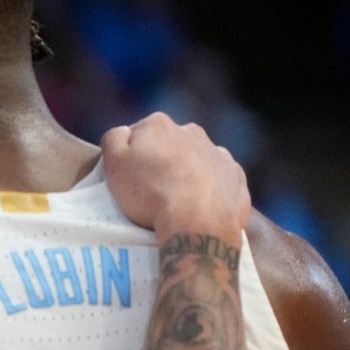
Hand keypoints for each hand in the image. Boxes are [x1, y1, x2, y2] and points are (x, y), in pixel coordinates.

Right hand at [102, 113, 250, 245]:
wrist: (197, 223)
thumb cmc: (149, 193)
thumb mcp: (114, 163)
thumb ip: (113, 139)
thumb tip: (123, 132)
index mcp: (159, 125)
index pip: (137, 134)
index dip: (130, 155)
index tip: (128, 176)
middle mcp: (192, 132)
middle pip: (169, 145)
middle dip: (161, 161)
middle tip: (150, 190)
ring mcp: (218, 153)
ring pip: (195, 161)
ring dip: (186, 174)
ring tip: (176, 202)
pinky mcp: (235, 176)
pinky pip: (218, 179)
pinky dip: (208, 190)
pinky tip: (198, 207)